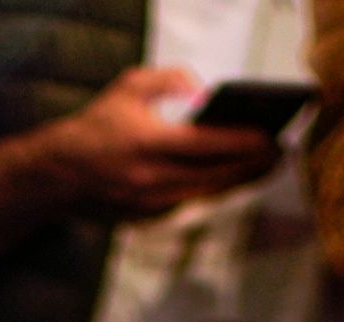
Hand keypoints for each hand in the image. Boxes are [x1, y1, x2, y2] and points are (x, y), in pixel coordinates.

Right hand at [34, 66, 284, 220]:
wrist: (61, 174)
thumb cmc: (98, 126)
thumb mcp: (128, 87)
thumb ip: (169, 80)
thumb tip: (203, 92)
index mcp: (148, 143)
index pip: (207, 145)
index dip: (243, 143)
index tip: (271, 137)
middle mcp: (154, 178)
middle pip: (217, 175)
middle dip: (253, 165)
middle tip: (282, 153)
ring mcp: (154, 203)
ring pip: (210, 192)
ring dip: (242, 179)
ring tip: (268, 165)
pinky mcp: (153, 217)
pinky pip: (194, 200)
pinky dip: (217, 188)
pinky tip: (237, 175)